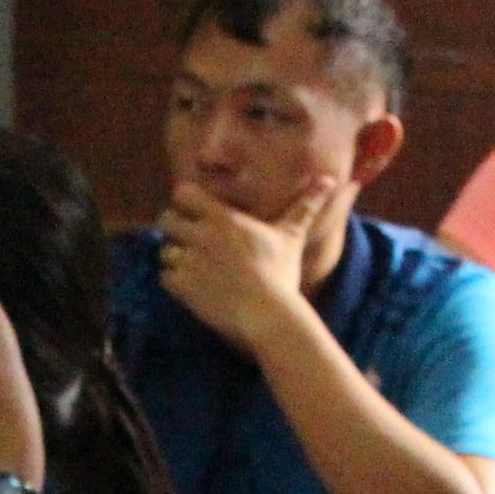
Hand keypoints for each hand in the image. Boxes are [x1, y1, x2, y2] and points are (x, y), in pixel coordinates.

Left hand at [155, 179, 334, 349]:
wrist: (269, 314)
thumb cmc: (281, 274)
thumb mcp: (291, 236)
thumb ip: (305, 205)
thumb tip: (330, 179)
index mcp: (223, 219)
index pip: (183, 193)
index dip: (186, 202)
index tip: (196, 213)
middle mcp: (202, 235)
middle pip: (166, 220)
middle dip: (174, 230)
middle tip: (189, 242)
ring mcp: (190, 261)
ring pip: (164, 251)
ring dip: (175, 259)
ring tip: (193, 269)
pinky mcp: (183, 286)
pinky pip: (164, 277)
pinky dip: (174, 283)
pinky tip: (193, 288)